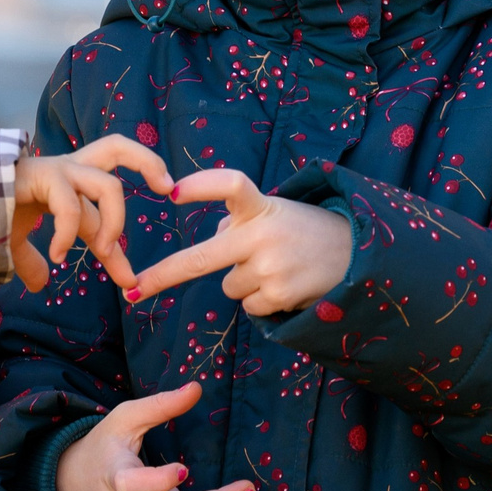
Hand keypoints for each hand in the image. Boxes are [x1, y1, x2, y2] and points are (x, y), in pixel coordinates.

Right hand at [9, 135, 174, 293]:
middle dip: (148, 162)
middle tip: (168, 188)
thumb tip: (40, 282)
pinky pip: (71, 206)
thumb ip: (30, 259)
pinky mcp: (42, 175)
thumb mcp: (11, 244)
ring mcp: (55, 171)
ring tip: (103, 251)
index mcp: (63, 183)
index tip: (131, 283)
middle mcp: (64, 170)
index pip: (103, 205)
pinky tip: (56, 255)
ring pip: (107, 185)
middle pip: (116, 147)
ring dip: (113, 222)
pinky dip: (69, 233)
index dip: (118, 244)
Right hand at [55, 381, 255, 490]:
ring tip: (167, 488)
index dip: (158, 481)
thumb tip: (196, 388)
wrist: (69, 489)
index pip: (132, 485)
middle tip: (245, 489)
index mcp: (111, 476)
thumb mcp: (125, 419)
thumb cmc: (104, 448)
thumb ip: (160, 405)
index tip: (183, 470)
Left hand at [128, 170, 350, 316]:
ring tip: (280, 268)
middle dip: (163, 275)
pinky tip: (287, 285)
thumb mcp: (274, 213)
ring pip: (228, 286)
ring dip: (244, 280)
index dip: (202, 186)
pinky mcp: (279, 296)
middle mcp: (264, 235)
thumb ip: (238, 223)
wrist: (357, 255)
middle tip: (135, 289)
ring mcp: (271, 268)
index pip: (231, 185)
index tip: (172, 192)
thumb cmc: (303, 230)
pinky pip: (248, 305)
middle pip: (201, 258)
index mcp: (262, 206)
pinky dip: (261, 299)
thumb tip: (208, 246)